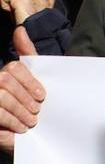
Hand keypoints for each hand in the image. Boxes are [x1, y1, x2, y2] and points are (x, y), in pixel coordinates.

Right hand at [0, 29, 42, 152]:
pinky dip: (11, 121)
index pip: (14, 68)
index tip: (42, 95)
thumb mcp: (33, 80)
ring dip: (19, 111)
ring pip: (1, 97)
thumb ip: (28, 55)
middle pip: (6, 81)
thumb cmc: (29, 104)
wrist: (22, 134)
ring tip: (31, 121)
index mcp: (5, 73)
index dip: (29, 81)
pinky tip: (20, 128)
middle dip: (24, 97)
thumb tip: (20, 29)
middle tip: (37, 111)